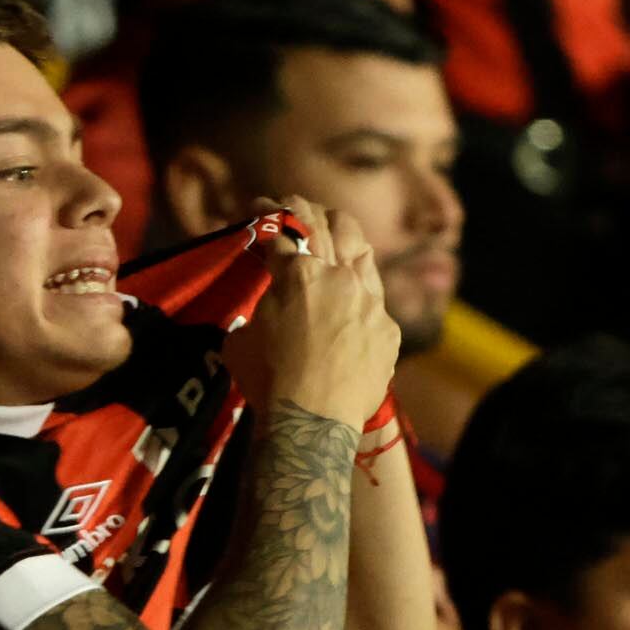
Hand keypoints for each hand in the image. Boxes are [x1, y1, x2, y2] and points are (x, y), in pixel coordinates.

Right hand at [222, 199, 399, 429]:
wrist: (314, 421)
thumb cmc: (267, 382)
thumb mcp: (242, 339)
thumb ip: (258, 310)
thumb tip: (264, 310)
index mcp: (295, 274)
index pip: (282, 228)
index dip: (267, 213)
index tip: (259, 208)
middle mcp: (337, 276)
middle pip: (329, 222)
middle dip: (309, 210)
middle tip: (298, 209)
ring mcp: (369, 300)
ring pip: (362, 250)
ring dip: (344, 237)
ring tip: (334, 237)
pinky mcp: (387, 328)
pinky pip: (375, 300)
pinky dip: (359, 294)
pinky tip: (351, 303)